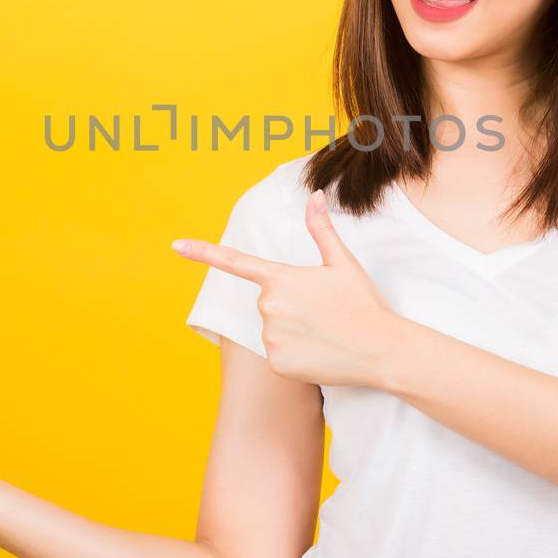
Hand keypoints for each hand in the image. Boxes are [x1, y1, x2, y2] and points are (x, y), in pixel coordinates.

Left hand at [172, 188, 404, 387]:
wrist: (381, 349)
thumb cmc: (363, 303)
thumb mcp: (342, 263)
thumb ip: (320, 229)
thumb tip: (315, 195)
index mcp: (281, 278)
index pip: (234, 261)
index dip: (202, 252)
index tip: (175, 245)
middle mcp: (269, 307)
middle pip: (267, 301)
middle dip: (289, 304)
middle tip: (322, 311)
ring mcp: (270, 337)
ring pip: (272, 328)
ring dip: (293, 330)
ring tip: (324, 332)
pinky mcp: (276, 363)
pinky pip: (277, 354)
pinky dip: (295, 354)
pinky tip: (319, 352)